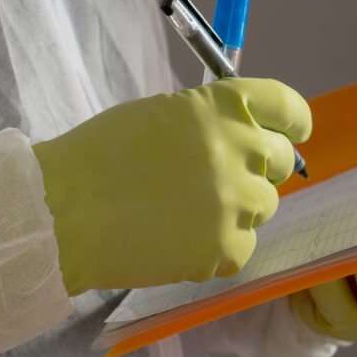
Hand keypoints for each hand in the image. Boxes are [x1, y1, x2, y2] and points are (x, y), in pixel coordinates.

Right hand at [33, 78, 311, 294]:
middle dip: (256, 167)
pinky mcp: (227, 249)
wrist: (64, 210)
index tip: (290, 132)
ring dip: (232, 208)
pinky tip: (174, 238)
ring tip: (180, 210)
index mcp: (223, 106)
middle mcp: (240, 150)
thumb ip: (210, 120)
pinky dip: (215, 245)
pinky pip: (241, 245)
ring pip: (262, 206)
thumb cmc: (100, 155)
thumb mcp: (161, 114)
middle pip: (281, 160)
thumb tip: (244, 134)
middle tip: (213, 178)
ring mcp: (237, 203)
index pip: (288, 107)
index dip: (292, 122)